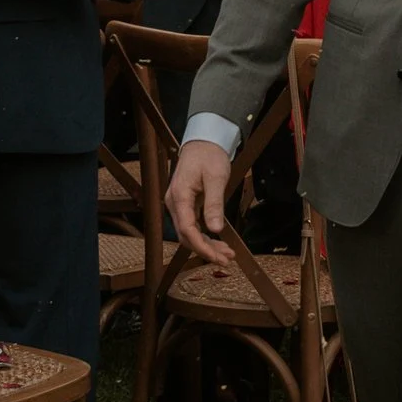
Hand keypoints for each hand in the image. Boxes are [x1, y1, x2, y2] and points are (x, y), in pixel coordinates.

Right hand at [168, 140, 231, 264]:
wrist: (203, 142)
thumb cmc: (209, 156)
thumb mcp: (216, 178)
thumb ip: (214, 204)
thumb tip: (215, 229)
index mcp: (180, 196)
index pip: (187, 228)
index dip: (201, 246)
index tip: (217, 256)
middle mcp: (174, 203)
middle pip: (186, 235)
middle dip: (206, 250)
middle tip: (227, 259)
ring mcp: (178, 204)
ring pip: (189, 233)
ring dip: (206, 245)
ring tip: (226, 254)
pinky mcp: (184, 205)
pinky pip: (192, 226)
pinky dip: (204, 236)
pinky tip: (218, 242)